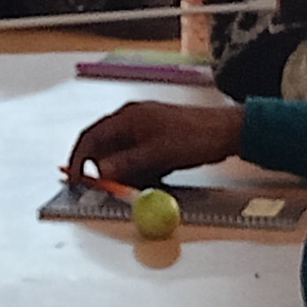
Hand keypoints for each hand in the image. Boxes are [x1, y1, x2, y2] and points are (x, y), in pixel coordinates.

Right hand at [65, 99, 245, 190]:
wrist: (228, 132)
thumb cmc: (196, 136)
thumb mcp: (158, 154)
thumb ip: (126, 163)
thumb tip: (101, 172)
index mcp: (128, 117)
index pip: (91, 137)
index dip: (80, 160)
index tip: (78, 181)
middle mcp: (132, 120)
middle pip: (105, 147)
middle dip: (104, 170)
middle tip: (107, 189)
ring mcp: (145, 129)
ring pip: (122, 155)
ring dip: (126, 172)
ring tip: (141, 182)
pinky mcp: (157, 139)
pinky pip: (139, 158)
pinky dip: (141, 170)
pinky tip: (154, 177)